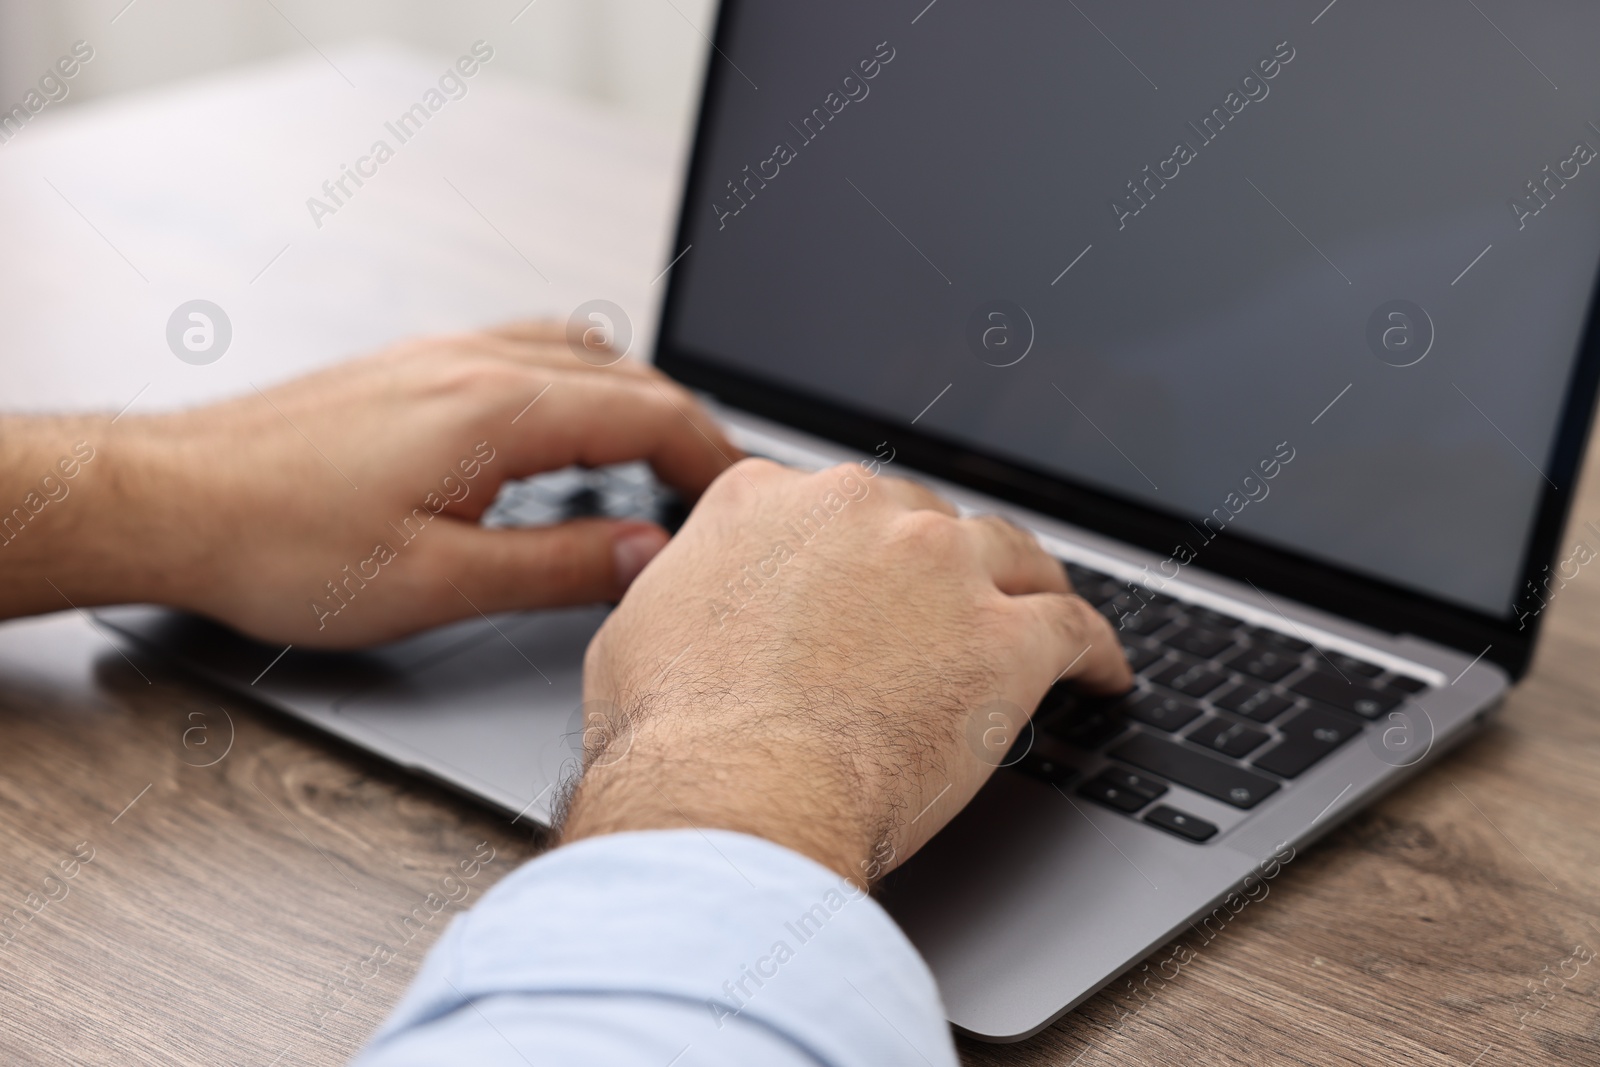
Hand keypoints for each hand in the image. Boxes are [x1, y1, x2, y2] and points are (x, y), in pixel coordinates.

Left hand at [0, 322, 738, 646]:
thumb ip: (560, 564)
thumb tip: (649, 554)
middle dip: (691, 431)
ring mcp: (443, 355)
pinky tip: (569, 432)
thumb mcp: (439, 582)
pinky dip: (582, 387)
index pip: (651, 416)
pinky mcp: (413, 367)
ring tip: (660, 464)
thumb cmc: (281, 545)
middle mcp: (477, 362)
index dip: (714, 460)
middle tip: (720, 493)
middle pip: (628, 377)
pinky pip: (531, 353)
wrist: (170, 500)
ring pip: (582, 355)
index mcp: (498, 410)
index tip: (745, 502)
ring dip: (637, 402)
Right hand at [561, 459, 1132, 880]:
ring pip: (1010, 555)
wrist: (732, 793)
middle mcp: (858, 511)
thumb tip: (679, 589)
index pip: (833, 507)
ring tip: (1046, 609)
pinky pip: (1076, 626)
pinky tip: (1104, 672)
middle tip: (947, 609)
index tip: (870, 574)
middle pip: (924, 523)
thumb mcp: (639, 630)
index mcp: (767, 500)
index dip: (856, 547)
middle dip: (938, 565)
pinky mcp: (1004, 637)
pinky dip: (1098, 648)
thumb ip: (681, 589)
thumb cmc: (673, 731)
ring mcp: (939, 567)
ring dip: (1030, 582)